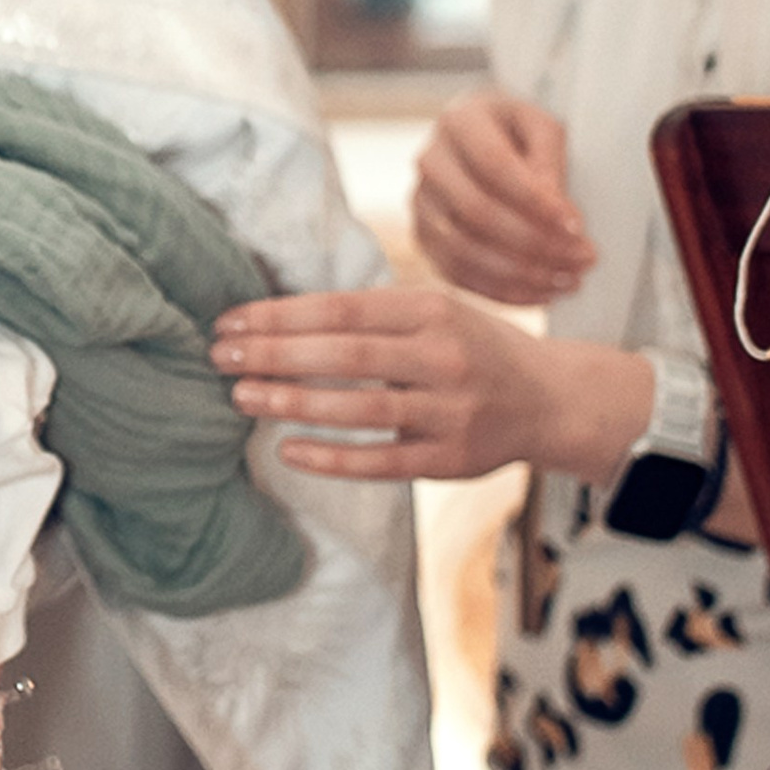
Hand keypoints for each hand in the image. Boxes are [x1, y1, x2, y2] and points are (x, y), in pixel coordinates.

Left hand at [210, 284, 653, 487]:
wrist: (549, 399)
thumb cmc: (471, 350)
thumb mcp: (434, 313)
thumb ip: (371, 316)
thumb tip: (276, 319)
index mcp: (431, 310)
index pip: (341, 308)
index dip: (280, 315)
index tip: (230, 322)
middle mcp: (443, 356)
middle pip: (344, 354)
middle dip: (275, 354)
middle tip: (220, 357)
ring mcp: (449, 411)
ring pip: (359, 408)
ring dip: (293, 402)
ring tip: (242, 396)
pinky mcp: (449, 459)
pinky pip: (381, 461)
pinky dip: (332, 456)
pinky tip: (288, 449)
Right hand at [411, 94, 591, 306]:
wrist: (483, 141)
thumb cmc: (520, 134)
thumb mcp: (545, 129)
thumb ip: (550, 163)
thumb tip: (556, 215)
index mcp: (460, 122)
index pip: (494, 165)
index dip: (536, 201)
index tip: (577, 226)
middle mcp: (431, 162)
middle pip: (476, 212)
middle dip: (535, 243)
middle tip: (583, 259)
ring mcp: (421, 203)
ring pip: (464, 249)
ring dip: (522, 273)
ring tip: (570, 280)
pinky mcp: (424, 238)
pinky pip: (458, 274)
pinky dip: (503, 291)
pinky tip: (543, 292)